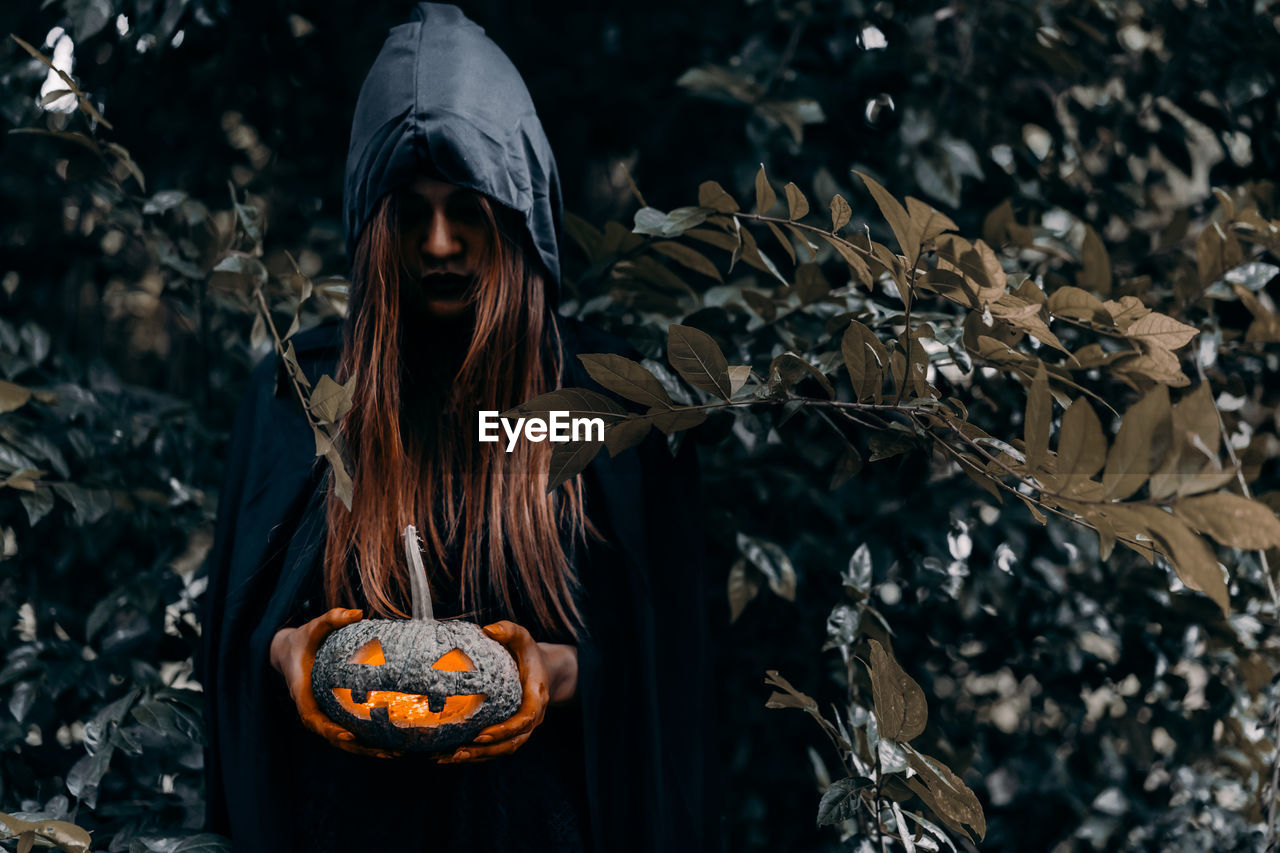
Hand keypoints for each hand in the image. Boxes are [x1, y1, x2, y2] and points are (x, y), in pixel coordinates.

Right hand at [268, 607, 400, 758]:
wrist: (287, 650)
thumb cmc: (303, 639)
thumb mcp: (314, 626)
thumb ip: (332, 618)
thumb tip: (358, 612)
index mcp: (303, 694)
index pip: (314, 720)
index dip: (331, 731)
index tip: (351, 736)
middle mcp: (311, 710)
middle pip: (334, 738)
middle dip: (360, 748)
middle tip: (389, 753)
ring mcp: (321, 715)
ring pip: (342, 740)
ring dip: (366, 750)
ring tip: (396, 755)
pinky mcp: (330, 714)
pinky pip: (347, 732)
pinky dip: (365, 741)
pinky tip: (389, 744)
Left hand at [437, 620, 577, 762]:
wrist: (544, 670)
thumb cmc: (529, 653)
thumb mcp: (523, 638)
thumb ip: (509, 631)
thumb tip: (488, 629)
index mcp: (537, 698)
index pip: (525, 720)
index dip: (504, 731)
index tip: (481, 734)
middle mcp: (532, 719)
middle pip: (512, 744)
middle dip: (485, 751)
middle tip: (457, 752)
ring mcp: (523, 729)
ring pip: (503, 751)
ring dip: (477, 757)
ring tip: (447, 758)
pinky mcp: (511, 733)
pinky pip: (496, 749)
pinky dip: (476, 755)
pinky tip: (450, 755)